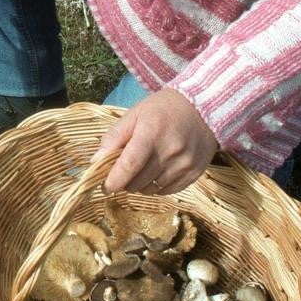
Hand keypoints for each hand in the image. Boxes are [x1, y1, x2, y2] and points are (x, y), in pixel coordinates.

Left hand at [92, 88, 218, 194]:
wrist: (204, 108)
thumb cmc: (164, 109)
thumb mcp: (135, 114)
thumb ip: (115, 136)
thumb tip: (96, 160)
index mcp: (152, 132)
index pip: (129, 165)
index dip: (114, 180)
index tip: (105, 187)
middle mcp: (170, 150)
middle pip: (138, 181)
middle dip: (125, 181)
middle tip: (123, 172)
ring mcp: (184, 163)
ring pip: (151, 189)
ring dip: (140, 185)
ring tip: (141, 170)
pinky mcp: (194, 173)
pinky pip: (167, 191)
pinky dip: (156, 187)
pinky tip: (156, 173)